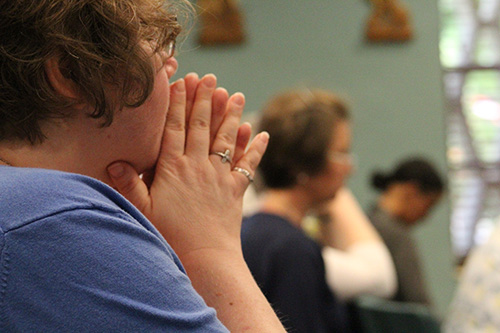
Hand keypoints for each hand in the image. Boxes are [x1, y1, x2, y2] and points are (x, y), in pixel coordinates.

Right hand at [107, 74, 267, 259]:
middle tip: (209, 78)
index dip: (177, 104)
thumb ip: (130, 185)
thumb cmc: (170, 236)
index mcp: (174, 168)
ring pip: (226, 139)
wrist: (205, 257)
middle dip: (204, 100)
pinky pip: (248, 165)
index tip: (181, 82)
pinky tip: (261, 132)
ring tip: (236, 94)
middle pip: (202, 127)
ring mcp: (220, 177)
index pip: (175, 128)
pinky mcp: (236, 190)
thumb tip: (113, 163)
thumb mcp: (143, 211)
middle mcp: (198, 166)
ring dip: (231, 116)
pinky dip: (255, 148)